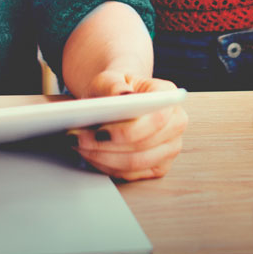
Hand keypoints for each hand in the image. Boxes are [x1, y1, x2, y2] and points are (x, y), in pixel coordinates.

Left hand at [72, 73, 187, 180]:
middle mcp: (176, 122)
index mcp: (168, 96)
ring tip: (78, 145)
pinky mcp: (159, 166)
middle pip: (143, 145)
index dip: (127, 130)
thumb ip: (114, 85)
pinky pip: (131, 174)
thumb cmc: (114, 89)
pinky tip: (90, 154)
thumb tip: (122, 97)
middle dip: (105, 146)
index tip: (99, 132)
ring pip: (135, 163)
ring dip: (102, 157)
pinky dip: (106, 166)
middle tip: (76, 139)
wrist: (118, 100)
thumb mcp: (108, 78)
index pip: (156, 119)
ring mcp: (170, 147)